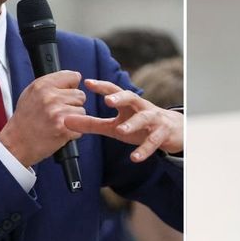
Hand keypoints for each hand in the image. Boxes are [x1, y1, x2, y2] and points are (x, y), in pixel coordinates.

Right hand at [0, 70, 87, 167]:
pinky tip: (59, 131)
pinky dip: (73, 131)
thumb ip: (52, 84)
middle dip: (72, 104)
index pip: (73, 76)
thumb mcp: (31, 93)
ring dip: (74, 118)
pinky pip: (81, 127)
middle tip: (58, 112)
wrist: (16, 143)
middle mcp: (50, 97)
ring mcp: (58, 114)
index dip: (71, 87)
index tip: (66, 93)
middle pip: (80, 95)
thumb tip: (77, 77)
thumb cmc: (25, 119)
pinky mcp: (64, 129)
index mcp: (43, 85)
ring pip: (82, 111)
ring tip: (57, 122)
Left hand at [63, 78, 182, 160]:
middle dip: (120, 98)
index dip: (102, 86)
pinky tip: (135, 157)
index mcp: (128, 104)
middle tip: (108, 101)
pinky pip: (153, 141)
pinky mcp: (162, 134)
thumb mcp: (115, 125)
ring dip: (133, 123)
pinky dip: (144, 149)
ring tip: (121, 130)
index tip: (87, 83)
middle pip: (132, 97)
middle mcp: (141, 107)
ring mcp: (154, 120)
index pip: (115, 91)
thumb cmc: (140, 126)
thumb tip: (66, 121)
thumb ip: (92, 123)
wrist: (172, 131)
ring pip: (145, 118)